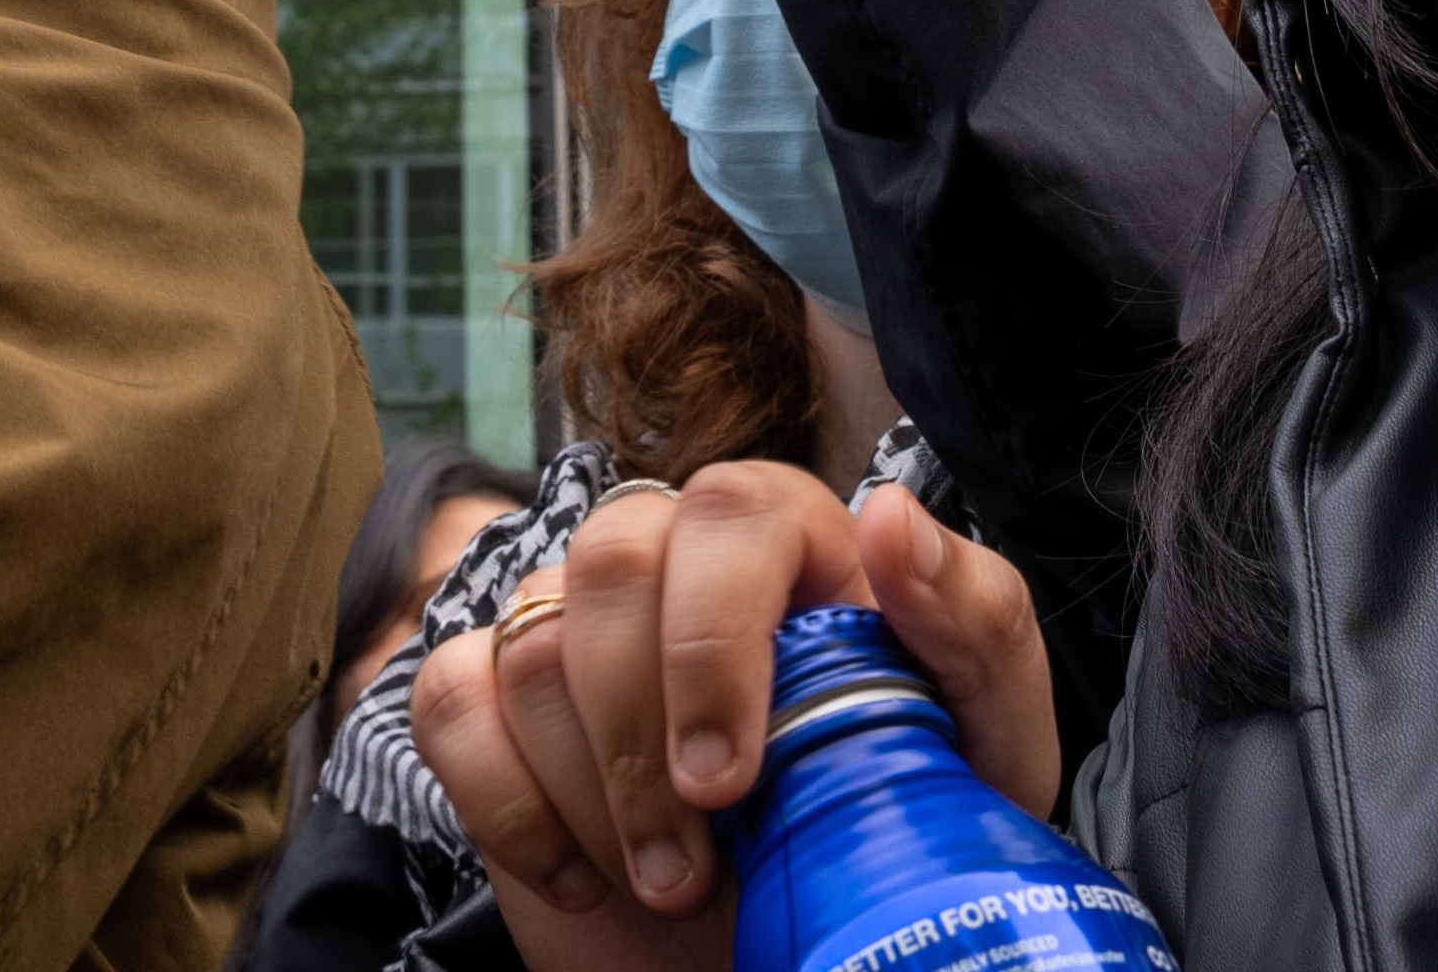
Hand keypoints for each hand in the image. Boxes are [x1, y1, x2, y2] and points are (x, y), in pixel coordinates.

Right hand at [411, 462, 1055, 960]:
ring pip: (530, 643)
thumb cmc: (900, 825)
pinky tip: (583, 875)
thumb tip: (892, 516)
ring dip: (593, 796)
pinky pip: (452, 701)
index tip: (733, 779)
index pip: (731, 509)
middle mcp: (671, 555)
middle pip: (611, 562)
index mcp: (791, 540)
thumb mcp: (984, 742)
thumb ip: (974, 622)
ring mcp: (572, 622)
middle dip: (642, 736)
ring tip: (667, 886)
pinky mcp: (496, 695)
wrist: (803, 938)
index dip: (715, 635)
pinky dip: (509, 805)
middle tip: (694, 866)